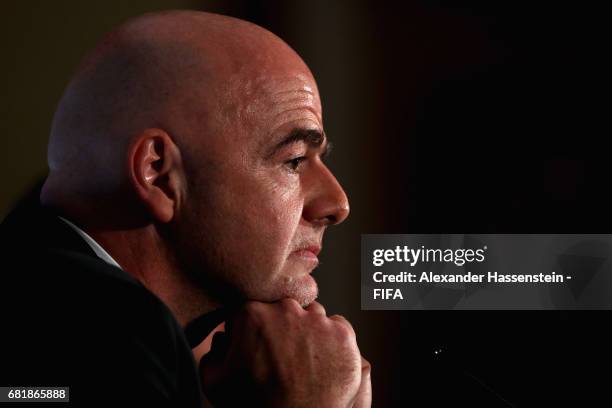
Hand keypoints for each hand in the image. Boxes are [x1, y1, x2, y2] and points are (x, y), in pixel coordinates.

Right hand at [199, 299, 368, 406]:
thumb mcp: (216, 383)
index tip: (258, 348)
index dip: (255, 330)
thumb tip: (223, 338)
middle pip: (285, 310)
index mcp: (253, 314)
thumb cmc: (254, 407)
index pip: (254, 310)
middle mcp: (288, 310)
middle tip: (282, 357)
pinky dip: (332, 342)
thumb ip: (214, 352)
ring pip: (313, 317)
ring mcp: (318, 322)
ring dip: (309, 332)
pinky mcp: (343, 336)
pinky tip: (322, 363)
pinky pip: (337, 328)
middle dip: (283, 328)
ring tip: (304, 362)